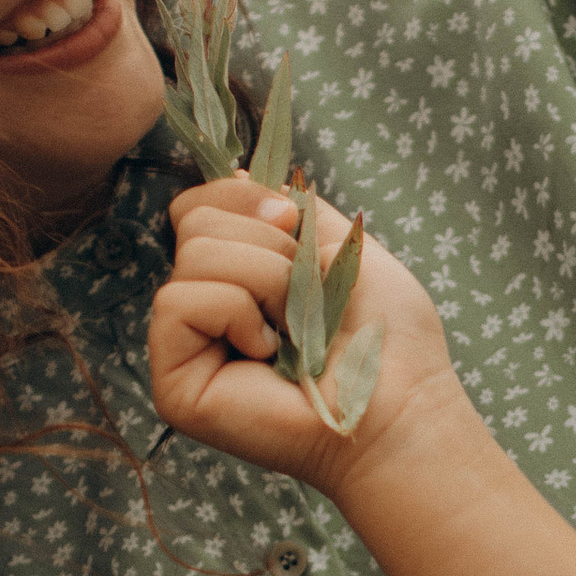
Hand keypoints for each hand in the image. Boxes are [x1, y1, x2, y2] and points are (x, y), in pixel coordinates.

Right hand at [148, 178, 460, 495]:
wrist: (401, 404)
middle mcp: (204, 312)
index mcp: (236, 279)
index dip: (243, 197)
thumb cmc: (384, 336)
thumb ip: (287, 208)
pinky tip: (269, 354)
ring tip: (296, 330)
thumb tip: (230, 170)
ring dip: (264, 281)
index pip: (200, 206)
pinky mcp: (174, 385)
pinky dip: (236, 314)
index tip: (294, 223)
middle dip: (266, 246)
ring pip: (192, 258)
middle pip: (193, 222)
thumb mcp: (339, 245)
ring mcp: (184, 350)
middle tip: (307, 296)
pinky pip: (179, 302)